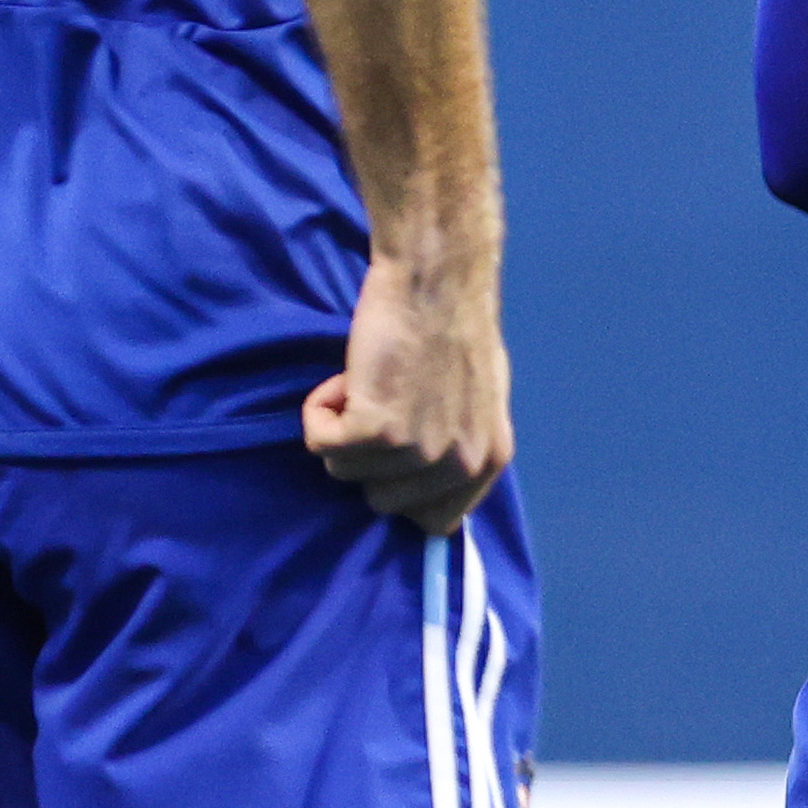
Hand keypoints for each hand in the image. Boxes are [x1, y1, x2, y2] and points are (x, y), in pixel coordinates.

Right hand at [305, 255, 512, 533]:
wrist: (433, 284)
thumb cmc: (451, 327)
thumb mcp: (477, 401)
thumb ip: (458, 443)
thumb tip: (428, 478)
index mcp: (489, 461)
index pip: (434, 523)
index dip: (400, 487)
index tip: (387, 453)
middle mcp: (459, 465)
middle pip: (380, 501)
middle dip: (366, 455)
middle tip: (377, 401)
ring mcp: (420, 451)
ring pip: (343, 471)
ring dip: (340, 426)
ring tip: (362, 382)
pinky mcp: (377, 430)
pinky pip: (320, 443)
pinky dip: (317, 410)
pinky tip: (343, 378)